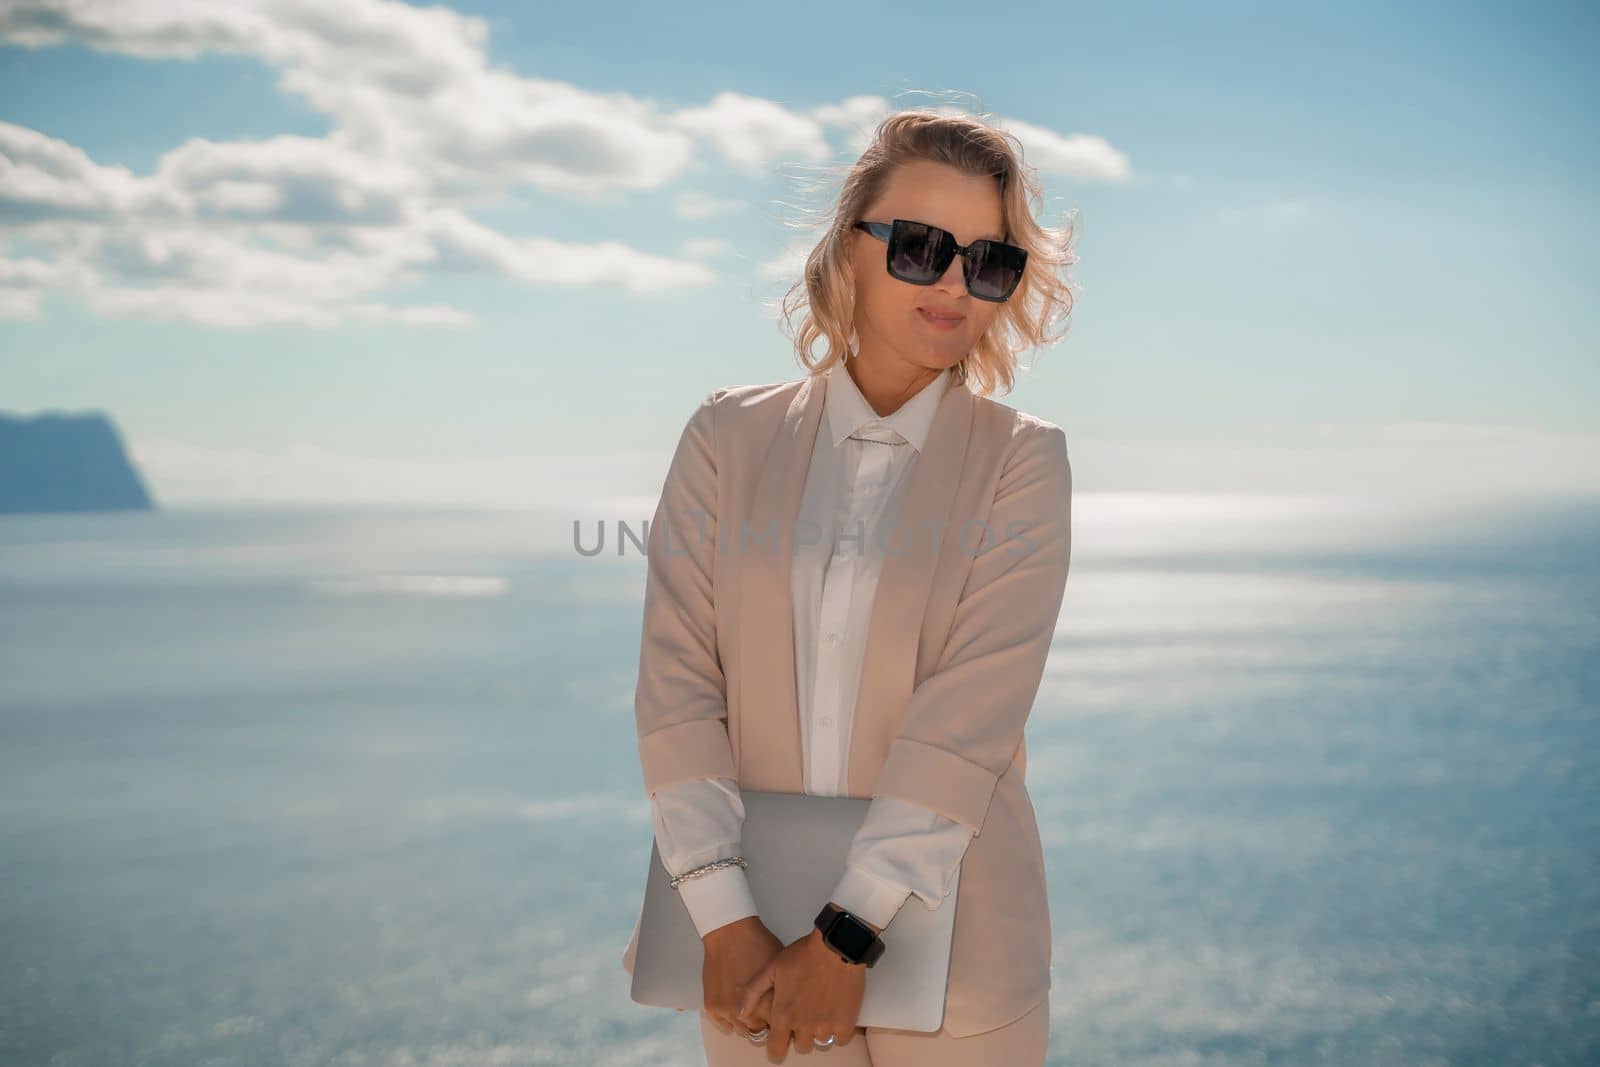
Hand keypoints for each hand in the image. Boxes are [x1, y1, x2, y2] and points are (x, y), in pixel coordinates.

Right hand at [701, 916, 781, 1036]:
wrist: (730, 932)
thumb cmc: (760, 945)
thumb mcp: (780, 970)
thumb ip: (785, 995)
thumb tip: (791, 1011)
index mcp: (767, 1006)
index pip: (779, 1029)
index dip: (782, 1022)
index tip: (783, 1016)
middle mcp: (747, 1015)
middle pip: (761, 1032)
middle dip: (765, 1023)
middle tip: (766, 1009)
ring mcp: (727, 1012)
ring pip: (743, 1030)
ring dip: (748, 1022)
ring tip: (751, 1006)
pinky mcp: (712, 1007)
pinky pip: (725, 1025)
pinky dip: (732, 1018)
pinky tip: (737, 1004)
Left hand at [735, 922, 871, 1057]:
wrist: (835, 945)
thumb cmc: (802, 954)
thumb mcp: (771, 969)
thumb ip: (752, 993)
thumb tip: (740, 1014)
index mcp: (784, 1015)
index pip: (776, 1050)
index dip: (776, 1048)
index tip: (780, 1040)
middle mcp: (804, 1026)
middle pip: (801, 1047)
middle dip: (800, 1036)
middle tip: (803, 1016)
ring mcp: (826, 1026)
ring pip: (820, 1043)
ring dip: (818, 1031)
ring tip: (819, 1011)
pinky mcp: (845, 1023)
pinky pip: (839, 1039)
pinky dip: (837, 1030)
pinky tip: (834, 1014)